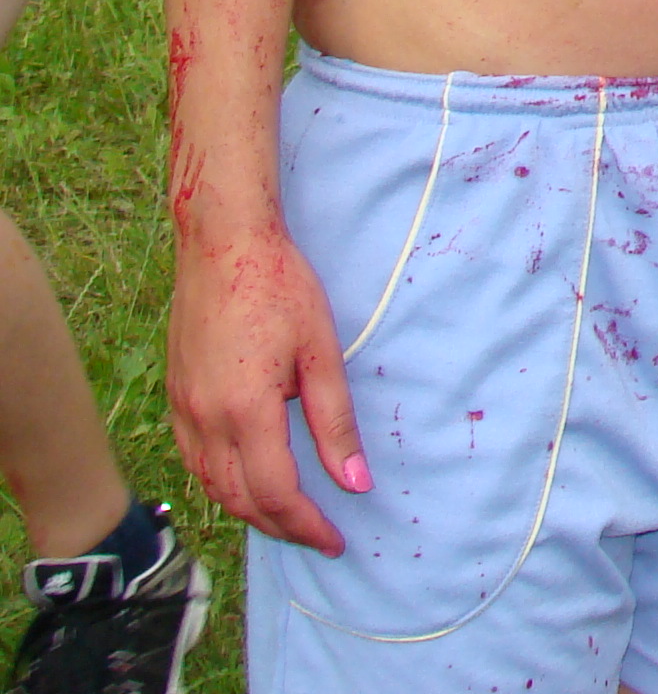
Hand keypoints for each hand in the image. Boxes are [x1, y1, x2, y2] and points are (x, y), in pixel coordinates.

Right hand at [168, 222, 367, 552]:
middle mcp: (206, 419)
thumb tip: (354, 482)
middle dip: (279, 526)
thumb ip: (334, 423)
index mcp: (246, 411)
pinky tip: (244, 482)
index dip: (306, 525)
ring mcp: (183, 409)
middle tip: (317, 536)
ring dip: (247, 510)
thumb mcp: (322, 353)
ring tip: (287, 517)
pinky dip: (219, 485)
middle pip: (239, 499)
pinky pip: (193, 460)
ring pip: (210, 486)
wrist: (223, 245)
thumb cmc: (280, 287)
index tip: (334, 540)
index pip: (276, 493)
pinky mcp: (176, 396)